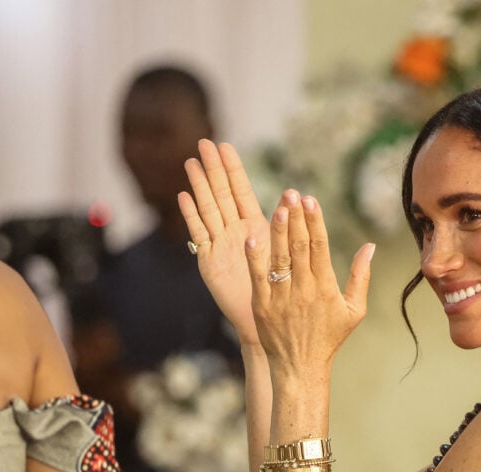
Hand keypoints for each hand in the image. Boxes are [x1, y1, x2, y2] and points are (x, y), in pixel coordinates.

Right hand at [178, 139, 267, 346]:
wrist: (266, 320)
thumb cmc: (281, 290)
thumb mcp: (286, 253)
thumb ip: (286, 224)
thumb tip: (296, 195)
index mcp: (255, 227)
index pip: (241, 191)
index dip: (233, 169)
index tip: (225, 145)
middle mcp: (235, 232)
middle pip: (222, 194)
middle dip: (213, 170)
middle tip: (204, 142)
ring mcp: (220, 244)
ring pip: (208, 209)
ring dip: (199, 186)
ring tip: (191, 162)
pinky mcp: (209, 261)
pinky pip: (200, 235)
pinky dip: (192, 216)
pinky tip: (184, 196)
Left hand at [245, 188, 373, 376]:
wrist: (301, 368)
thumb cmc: (329, 338)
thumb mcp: (354, 310)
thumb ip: (361, 276)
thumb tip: (370, 246)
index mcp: (326, 288)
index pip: (320, 247)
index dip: (316, 222)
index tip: (311, 200)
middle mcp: (304, 290)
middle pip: (300, 247)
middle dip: (296, 218)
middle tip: (292, 193)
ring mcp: (282, 298)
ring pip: (280, 257)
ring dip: (278, 231)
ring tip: (278, 207)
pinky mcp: (262, 306)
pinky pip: (258, 277)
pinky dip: (255, 257)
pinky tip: (252, 237)